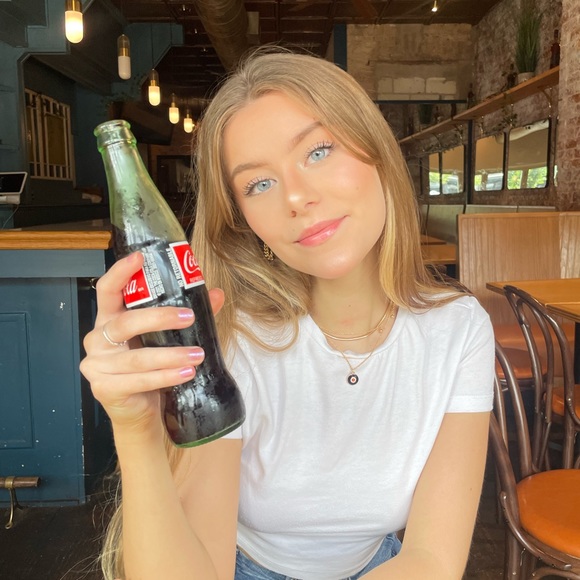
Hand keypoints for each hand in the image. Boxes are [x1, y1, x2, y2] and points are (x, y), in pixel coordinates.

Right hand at [79, 252, 224, 436]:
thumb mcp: (167, 339)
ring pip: (137, 357)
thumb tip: (216, 295)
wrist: (140, 412)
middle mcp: (97, 339)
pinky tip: (186, 374)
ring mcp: (97, 365)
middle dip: (159, 318)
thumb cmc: (151, 368)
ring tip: (198, 354)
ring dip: (171, 355)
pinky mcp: (104, 388)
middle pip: (125, 322)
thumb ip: (186, 317)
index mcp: (109, 320)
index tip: (140, 257)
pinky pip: (139, 380)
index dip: (121, 272)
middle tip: (189, 317)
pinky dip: (165, 377)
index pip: (107, 290)